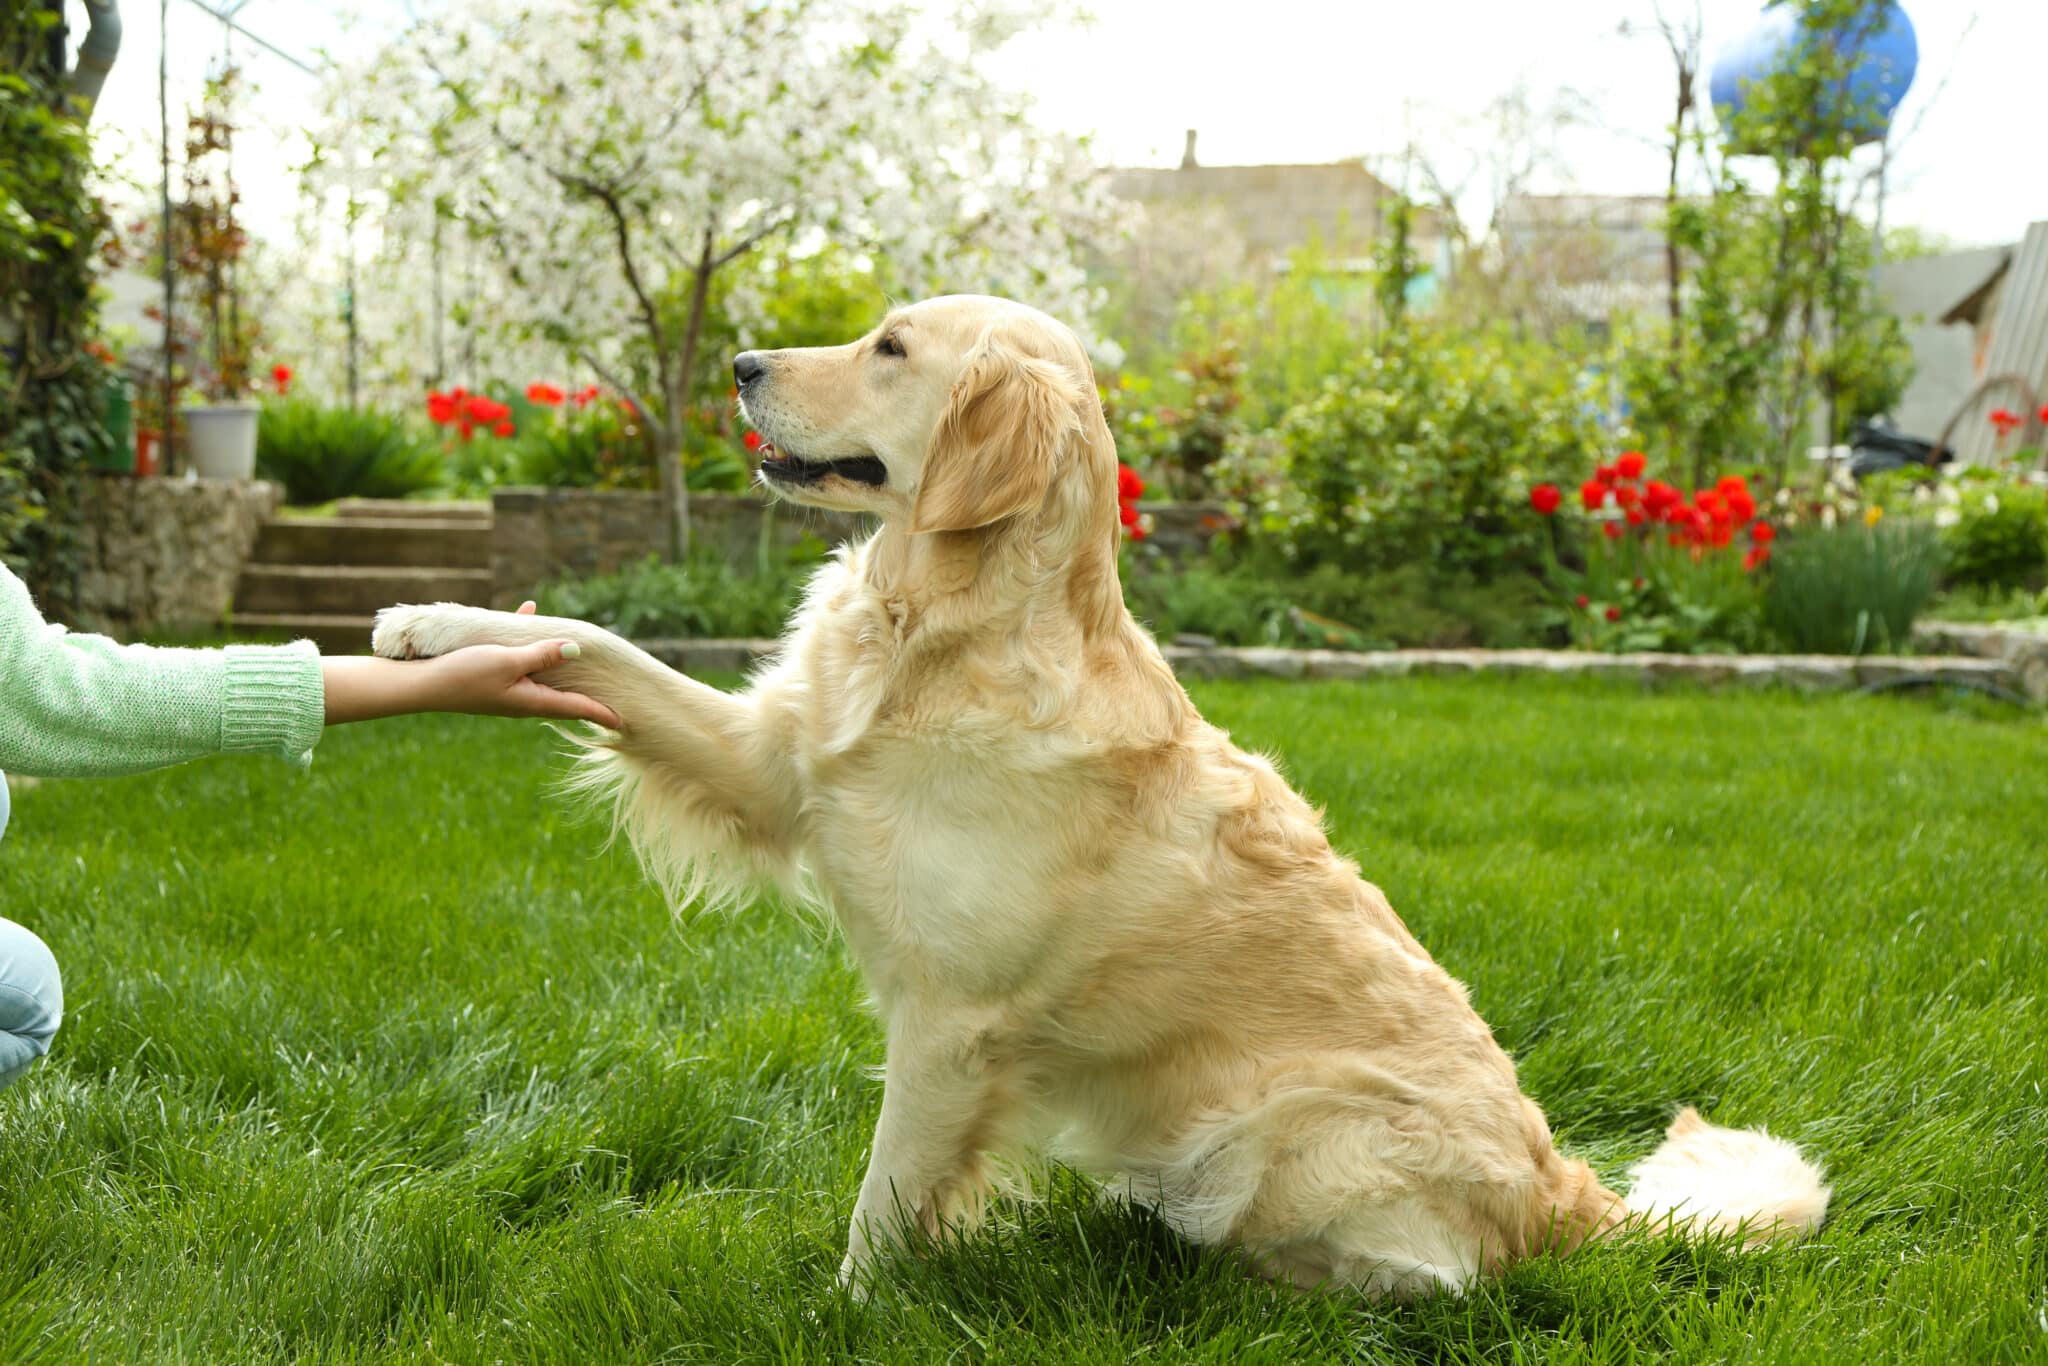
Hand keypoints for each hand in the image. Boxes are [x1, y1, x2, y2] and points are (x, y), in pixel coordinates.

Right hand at [323, 602, 621, 727]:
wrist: (417, 685)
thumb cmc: (462, 676)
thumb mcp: (508, 661)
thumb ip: (542, 654)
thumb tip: (577, 651)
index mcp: (531, 701)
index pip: (575, 708)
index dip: (600, 713)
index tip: (623, 722)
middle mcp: (522, 698)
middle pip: (563, 695)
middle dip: (586, 694)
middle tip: (611, 694)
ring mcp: (506, 687)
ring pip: (541, 672)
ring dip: (559, 660)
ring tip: (577, 648)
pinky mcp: (489, 674)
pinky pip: (516, 655)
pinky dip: (526, 637)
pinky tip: (528, 610)